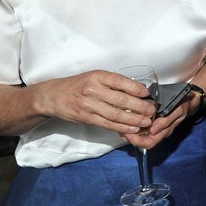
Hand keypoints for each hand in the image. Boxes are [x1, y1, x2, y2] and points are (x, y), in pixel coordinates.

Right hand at [32, 70, 155, 134]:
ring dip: (134, 119)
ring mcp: (89, 105)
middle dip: (140, 106)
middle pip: (121, 99)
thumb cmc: (77, 85)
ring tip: (147, 122)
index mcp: (97, 76)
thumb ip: (112, 82)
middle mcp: (93, 90)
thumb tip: (137, 89)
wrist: (52, 96)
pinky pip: (107, 124)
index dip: (137, 88)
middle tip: (152, 110)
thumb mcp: (94, 77)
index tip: (148, 93)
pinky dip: (122, 127)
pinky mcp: (86, 118)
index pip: (121, 81)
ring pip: (116, 114)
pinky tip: (133, 129)